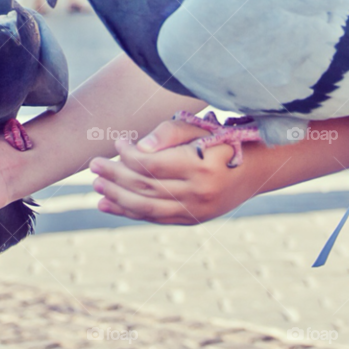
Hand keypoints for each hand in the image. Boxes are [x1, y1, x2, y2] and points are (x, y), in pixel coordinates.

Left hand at [89, 118, 264, 224]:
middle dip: (115, 175)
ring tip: (96, 185)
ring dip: (116, 197)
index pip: (153, 164)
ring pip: (146, 207)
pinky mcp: (191, 220)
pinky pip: (154, 218)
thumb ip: (170, 133)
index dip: (130, 155)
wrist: (254, 170)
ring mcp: (195, 210)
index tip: (117, 142)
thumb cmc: (222, 141)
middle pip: (145, 187)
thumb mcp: (201, 128)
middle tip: (94, 164)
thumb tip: (139, 146)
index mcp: (200, 166)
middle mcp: (198, 192)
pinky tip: (108, 204)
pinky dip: (128, 212)